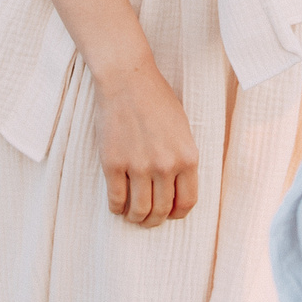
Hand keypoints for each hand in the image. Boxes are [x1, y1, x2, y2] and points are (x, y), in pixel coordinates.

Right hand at [95, 60, 198, 228]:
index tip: (168, 213)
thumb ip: (182, 159)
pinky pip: (116, 199)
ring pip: (139, 210)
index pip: (186, 202)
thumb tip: (176, 189)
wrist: (128, 80)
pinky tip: (117, 205)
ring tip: (132, 215)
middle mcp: (165, 166)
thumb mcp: (183, 129)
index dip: (176, 214)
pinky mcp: (114, 163)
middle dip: (154, 220)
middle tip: (148, 219)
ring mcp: (139, 166)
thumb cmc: (157, 100)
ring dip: (136, 218)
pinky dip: (117, 208)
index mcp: (187, 157)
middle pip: (162, 210)